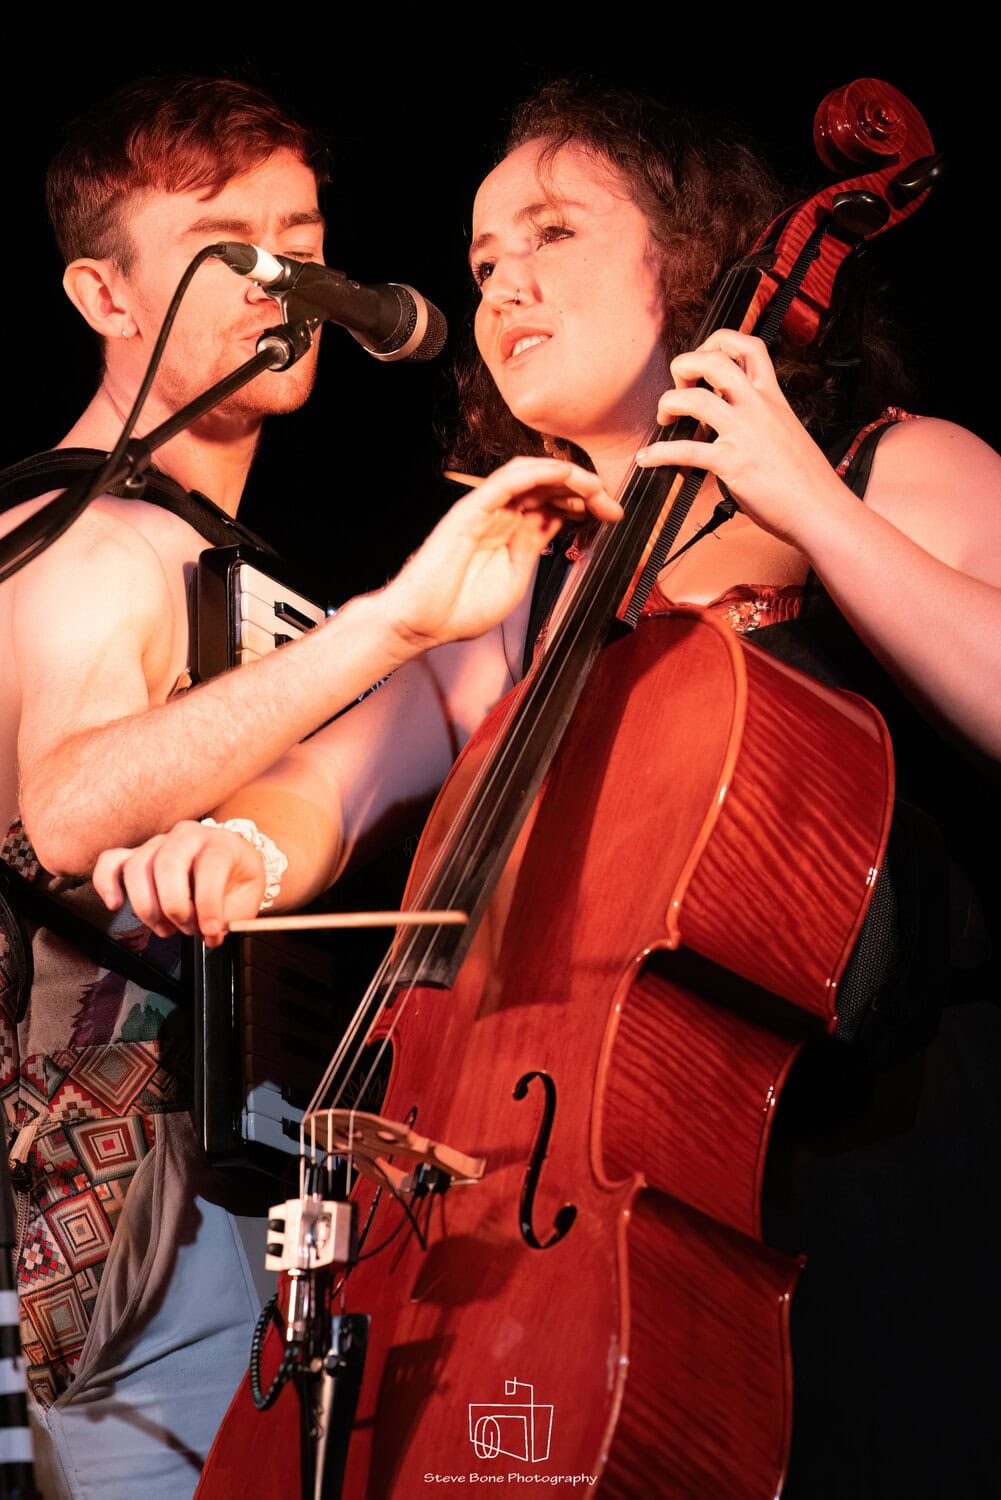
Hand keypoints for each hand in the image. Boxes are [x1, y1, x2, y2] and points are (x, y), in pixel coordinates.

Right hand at [92, 820, 265, 947]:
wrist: (230, 861)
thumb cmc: (236, 878)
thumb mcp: (248, 897)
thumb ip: (233, 916)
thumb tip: (211, 934)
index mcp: (221, 844)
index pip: (210, 867)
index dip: (208, 904)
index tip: (210, 932)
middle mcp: (188, 836)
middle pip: (168, 864)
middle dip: (174, 906)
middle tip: (187, 929)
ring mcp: (159, 843)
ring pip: (138, 866)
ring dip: (147, 905)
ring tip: (164, 928)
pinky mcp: (138, 855)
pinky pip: (112, 861)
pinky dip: (107, 882)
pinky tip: (115, 903)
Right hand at [382, 456, 620, 648]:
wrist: (425, 623)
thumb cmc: (461, 608)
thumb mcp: (516, 577)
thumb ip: (535, 545)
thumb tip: (559, 521)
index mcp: (512, 531)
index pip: (554, 503)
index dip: (586, 504)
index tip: (613, 515)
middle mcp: (501, 515)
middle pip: (548, 486)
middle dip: (584, 489)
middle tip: (611, 504)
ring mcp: (486, 509)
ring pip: (530, 475)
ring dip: (565, 476)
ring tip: (593, 487)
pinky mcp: (470, 510)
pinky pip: (506, 481)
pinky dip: (536, 473)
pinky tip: (561, 474)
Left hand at [635, 329, 848, 548]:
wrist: (821, 510)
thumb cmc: (806, 480)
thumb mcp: (786, 432)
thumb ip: (760, 419)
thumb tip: (730, 423)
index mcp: (772, 398)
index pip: (749, 347)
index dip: (719, 342)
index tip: (704, 358)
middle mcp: (758, 408)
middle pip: (714, 361)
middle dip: (685, 365)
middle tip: (679, 386)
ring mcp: (744, 433)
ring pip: (694, 399)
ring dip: (668, 404)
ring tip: (664, 418)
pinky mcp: (732, 463)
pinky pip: (685, 451)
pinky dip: (658, 454)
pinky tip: (647, 459)